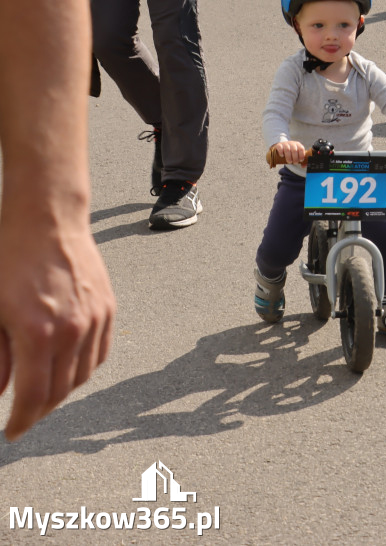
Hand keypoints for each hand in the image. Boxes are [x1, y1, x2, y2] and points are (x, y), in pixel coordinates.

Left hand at [0, 220, 114, 440]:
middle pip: (61, 392)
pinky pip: (99, 354)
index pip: (34, 397)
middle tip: (23, 415)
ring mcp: (95, 320)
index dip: (21, 422)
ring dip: (63, 391)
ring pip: (83, 376)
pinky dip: (83, 369)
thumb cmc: (8, 261)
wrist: (47, 221)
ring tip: (44, 392)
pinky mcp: (107, 309)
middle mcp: (72, 331)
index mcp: (37, 334)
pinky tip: (67, 367)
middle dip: (40, 411)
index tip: (11, 433)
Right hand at [271, 140, 306, 164]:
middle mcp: (292, 143)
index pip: (301, 149)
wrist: (282, 147)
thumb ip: (301, 160)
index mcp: (298, 145)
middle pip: (294, 150)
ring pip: (287, 150)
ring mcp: (285, 144)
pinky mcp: (279, 145)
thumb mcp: (297, 155)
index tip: (300, 160)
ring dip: (289, 157)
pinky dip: (281, 152)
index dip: (301, 155)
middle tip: (295, 163)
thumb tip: (303, 166)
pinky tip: (282, 156)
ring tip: (289, 162)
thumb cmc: (291, 152)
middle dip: (295, 158)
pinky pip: (280, 148)